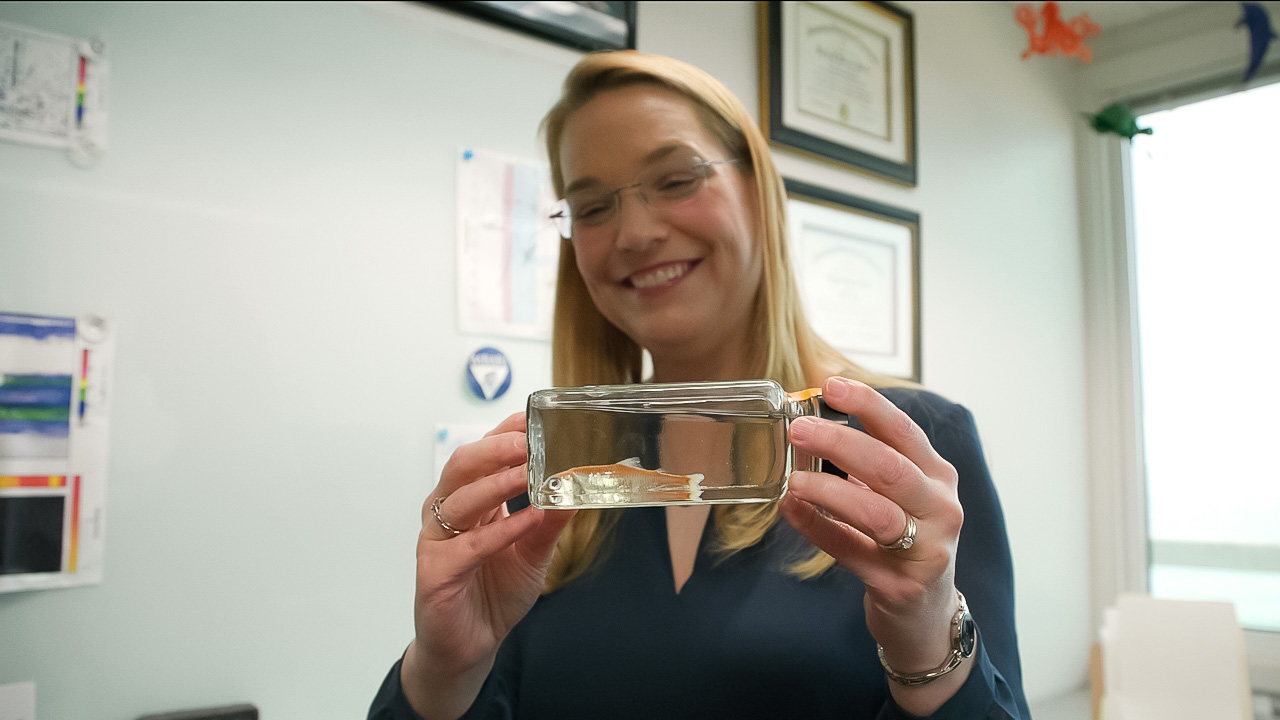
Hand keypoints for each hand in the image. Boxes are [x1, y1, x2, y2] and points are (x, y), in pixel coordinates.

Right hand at [401, 412, 575, 719]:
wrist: (471, 647)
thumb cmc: (495, 592)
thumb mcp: (533, 552)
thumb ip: (550, 521)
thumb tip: (577, 489)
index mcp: (470, 501)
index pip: (481, 454)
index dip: (503, 434)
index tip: (532, 420)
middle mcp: (447, 514)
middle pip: (461, 466)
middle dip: (495, 450)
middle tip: (529, 443)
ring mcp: (437, 541)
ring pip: (459, 499)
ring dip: (496, 483)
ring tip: (530, 474)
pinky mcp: (435, 572)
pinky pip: (467, 546)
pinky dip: (499, 530)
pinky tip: (526, 520)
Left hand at [780, 377, 969, 713]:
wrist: (926, 615)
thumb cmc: (906, 542)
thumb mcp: (898, 496)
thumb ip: (865, 464)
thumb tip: (811, 423)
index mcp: (937, 476)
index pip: (904, 431)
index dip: (868, 405)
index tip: (831, 385)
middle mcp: (940, 508)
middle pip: (890, 467)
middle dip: (841, 443)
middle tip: (798, 429)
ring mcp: (926, 549)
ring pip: (877, 512)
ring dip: (831, 490)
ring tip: (794, 479)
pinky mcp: (901, 586)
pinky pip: (854, 552)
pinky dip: (819, 528)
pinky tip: (792, 510)